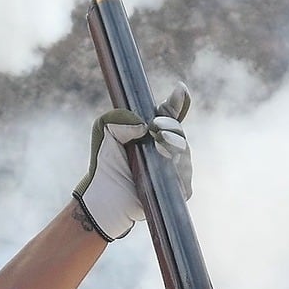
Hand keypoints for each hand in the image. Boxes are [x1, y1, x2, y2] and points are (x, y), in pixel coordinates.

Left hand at [75, 86, 192, 240]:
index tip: (179, 90)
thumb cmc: (103, 165)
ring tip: (160, 142)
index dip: (178, 101)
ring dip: (174, 145)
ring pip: (185, 152)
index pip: (171, 112)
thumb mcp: (105, 132)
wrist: (103, 198)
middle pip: (179, 131)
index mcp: (153, 131)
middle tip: (155, 126)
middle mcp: (167, 148)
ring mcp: (175, 169)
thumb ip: (118, 118)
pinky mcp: (178, 190)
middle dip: (171, 126)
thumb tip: (143, 124)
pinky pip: (185, 175)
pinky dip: (178, 170)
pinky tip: (169, 166)